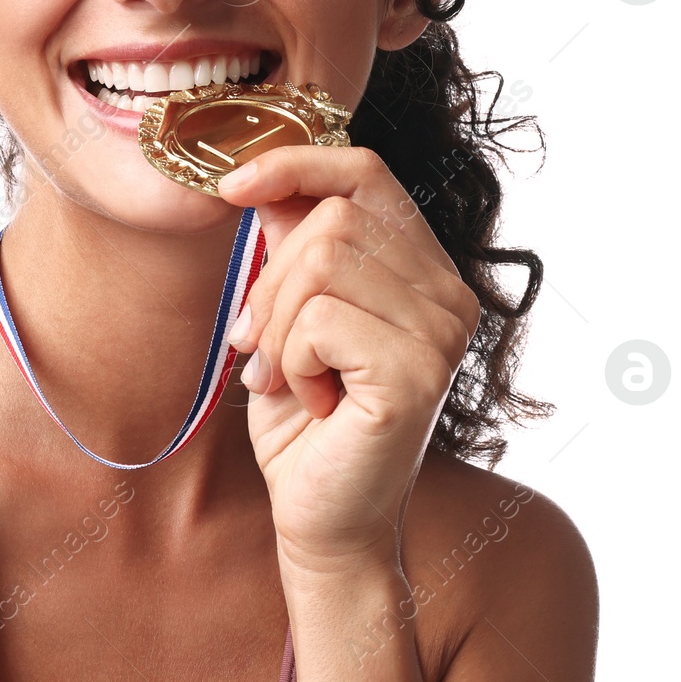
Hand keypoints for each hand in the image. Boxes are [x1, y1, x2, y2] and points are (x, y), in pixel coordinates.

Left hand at [219, 145, 480, 579]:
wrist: (321, 517)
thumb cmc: (305, 419)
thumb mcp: (288, 315)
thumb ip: (292, 247)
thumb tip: (265, 180)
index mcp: (425, 271)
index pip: (367, 171)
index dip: (296, 164)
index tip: (230, 186)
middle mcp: (449, 295)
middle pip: (332, 218)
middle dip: (270, 280)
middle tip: (258, 344)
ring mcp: (441, 334)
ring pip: (321, 264)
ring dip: (276, 325)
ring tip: (286, 375)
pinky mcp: (416, 374)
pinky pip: (319, 320)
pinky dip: (290, 360)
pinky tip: (311, 400)